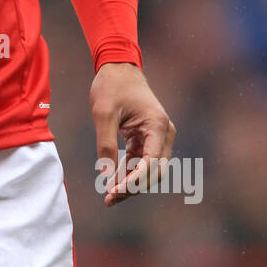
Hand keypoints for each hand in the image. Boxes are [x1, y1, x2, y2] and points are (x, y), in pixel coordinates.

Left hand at [90, 62, 175, 206]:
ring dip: (131, 182)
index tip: (113, 192)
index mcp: (157, 126)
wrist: (118, 67)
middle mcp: (163, 133)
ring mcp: (158, 136)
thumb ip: (105, 145)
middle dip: (133, 187)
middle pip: (154, 171)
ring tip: (108, 195)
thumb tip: (106, 176)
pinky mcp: (148, 138)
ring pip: (148, 169)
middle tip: (109, 199)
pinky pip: (141, 161)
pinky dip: (129, 172)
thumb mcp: (103, 115)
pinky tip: (112, 181)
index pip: (151, 164)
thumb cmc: (111, 87)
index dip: (134, 181)